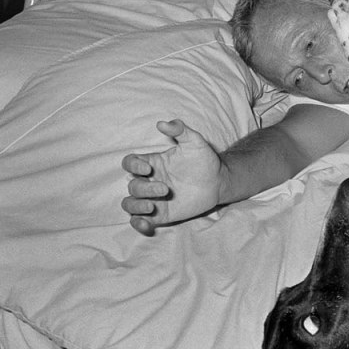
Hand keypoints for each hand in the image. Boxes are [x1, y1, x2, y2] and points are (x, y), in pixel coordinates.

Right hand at [120, 119, 222, 235]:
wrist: (218, 182)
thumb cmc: (204, 161)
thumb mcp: (195, 142)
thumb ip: (181, 131)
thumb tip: (162, 123)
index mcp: (151, 163)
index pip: (130, 163)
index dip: (133, 166)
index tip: (148, 168)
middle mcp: (148, 181)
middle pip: (132, 186)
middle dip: (144, 188)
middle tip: (165, 189)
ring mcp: (152, 199)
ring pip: (130, 204)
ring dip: (136, 206)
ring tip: (152, 206)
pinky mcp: (160, 214)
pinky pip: (140, 220)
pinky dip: (138, 224)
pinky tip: (147, 225)